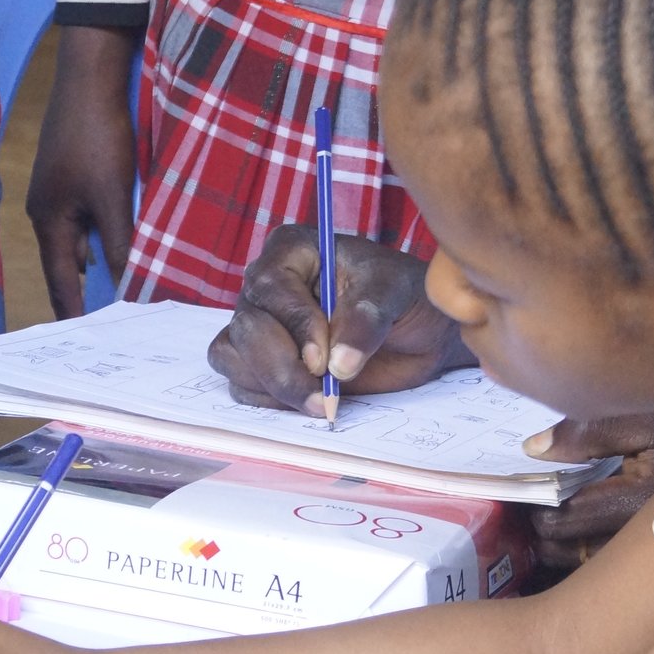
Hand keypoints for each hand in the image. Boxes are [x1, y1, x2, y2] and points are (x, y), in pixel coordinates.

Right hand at [26, 26, 139, 317]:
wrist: (91, 74)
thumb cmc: (97, 136)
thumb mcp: (112, 196)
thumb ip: (119, 243)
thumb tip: (127, 287)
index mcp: (47, 220)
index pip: (60, 281)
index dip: (73, 312)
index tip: (86, 343)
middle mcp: (46, 210)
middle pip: (67, 264)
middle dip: (86, 293)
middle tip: (108, 327)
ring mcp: (58, 191)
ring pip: (80, 240)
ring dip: (98, 263)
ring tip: (119, 293)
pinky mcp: (73, 173)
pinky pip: (87, 218)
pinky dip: (103, 236)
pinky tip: (123, 245)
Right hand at [207, 227, 472, 415]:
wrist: (418, 334)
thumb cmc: (405, 298)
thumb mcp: (396, 294)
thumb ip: (368, 319)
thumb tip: (338, 364)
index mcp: (293, 251)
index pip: (271, 285)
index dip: (294, 325)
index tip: (324, 361)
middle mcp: (266, 286)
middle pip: (248, 327)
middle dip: (283, 369)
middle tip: (324, 398)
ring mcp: (258, 326)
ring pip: (235, 358)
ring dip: (275, 388)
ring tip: (324, 401)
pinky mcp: (259, 364)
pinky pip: (242, 386)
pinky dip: (271, 402)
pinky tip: (309, 402)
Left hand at [523, 407, 653, 575]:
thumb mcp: (643, 415)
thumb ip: (587, 432)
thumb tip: (532, 451)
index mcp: (638, 501)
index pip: (569, 520)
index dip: (539, 511)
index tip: (524, 495)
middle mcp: (645, 534)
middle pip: (576, 552)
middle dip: (547, 535)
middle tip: (531, 510)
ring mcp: (652, 546)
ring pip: (592, 565)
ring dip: (565, 548)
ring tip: (548, 524)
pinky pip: (612, 561)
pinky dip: (587, 549)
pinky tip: (578, 530)